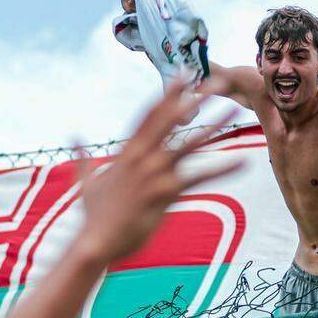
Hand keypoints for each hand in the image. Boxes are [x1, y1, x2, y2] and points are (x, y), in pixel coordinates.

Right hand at [78, 82, 241, 263]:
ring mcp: (153, 174)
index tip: (185, 75)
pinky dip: (222, 170)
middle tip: (218, 81)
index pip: (151, 114)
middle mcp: (141, 157)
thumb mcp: (85, 181)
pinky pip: (199, 178)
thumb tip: (74, 137)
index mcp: (127, 152)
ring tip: (233, 112)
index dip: (169, 94)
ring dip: (212, 126)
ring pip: (188, 144)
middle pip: (171, 120)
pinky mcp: (164, 193)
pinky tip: (242, 162)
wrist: (95, 242)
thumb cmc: (93, 216)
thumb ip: (83, 157)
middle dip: (195, 99)